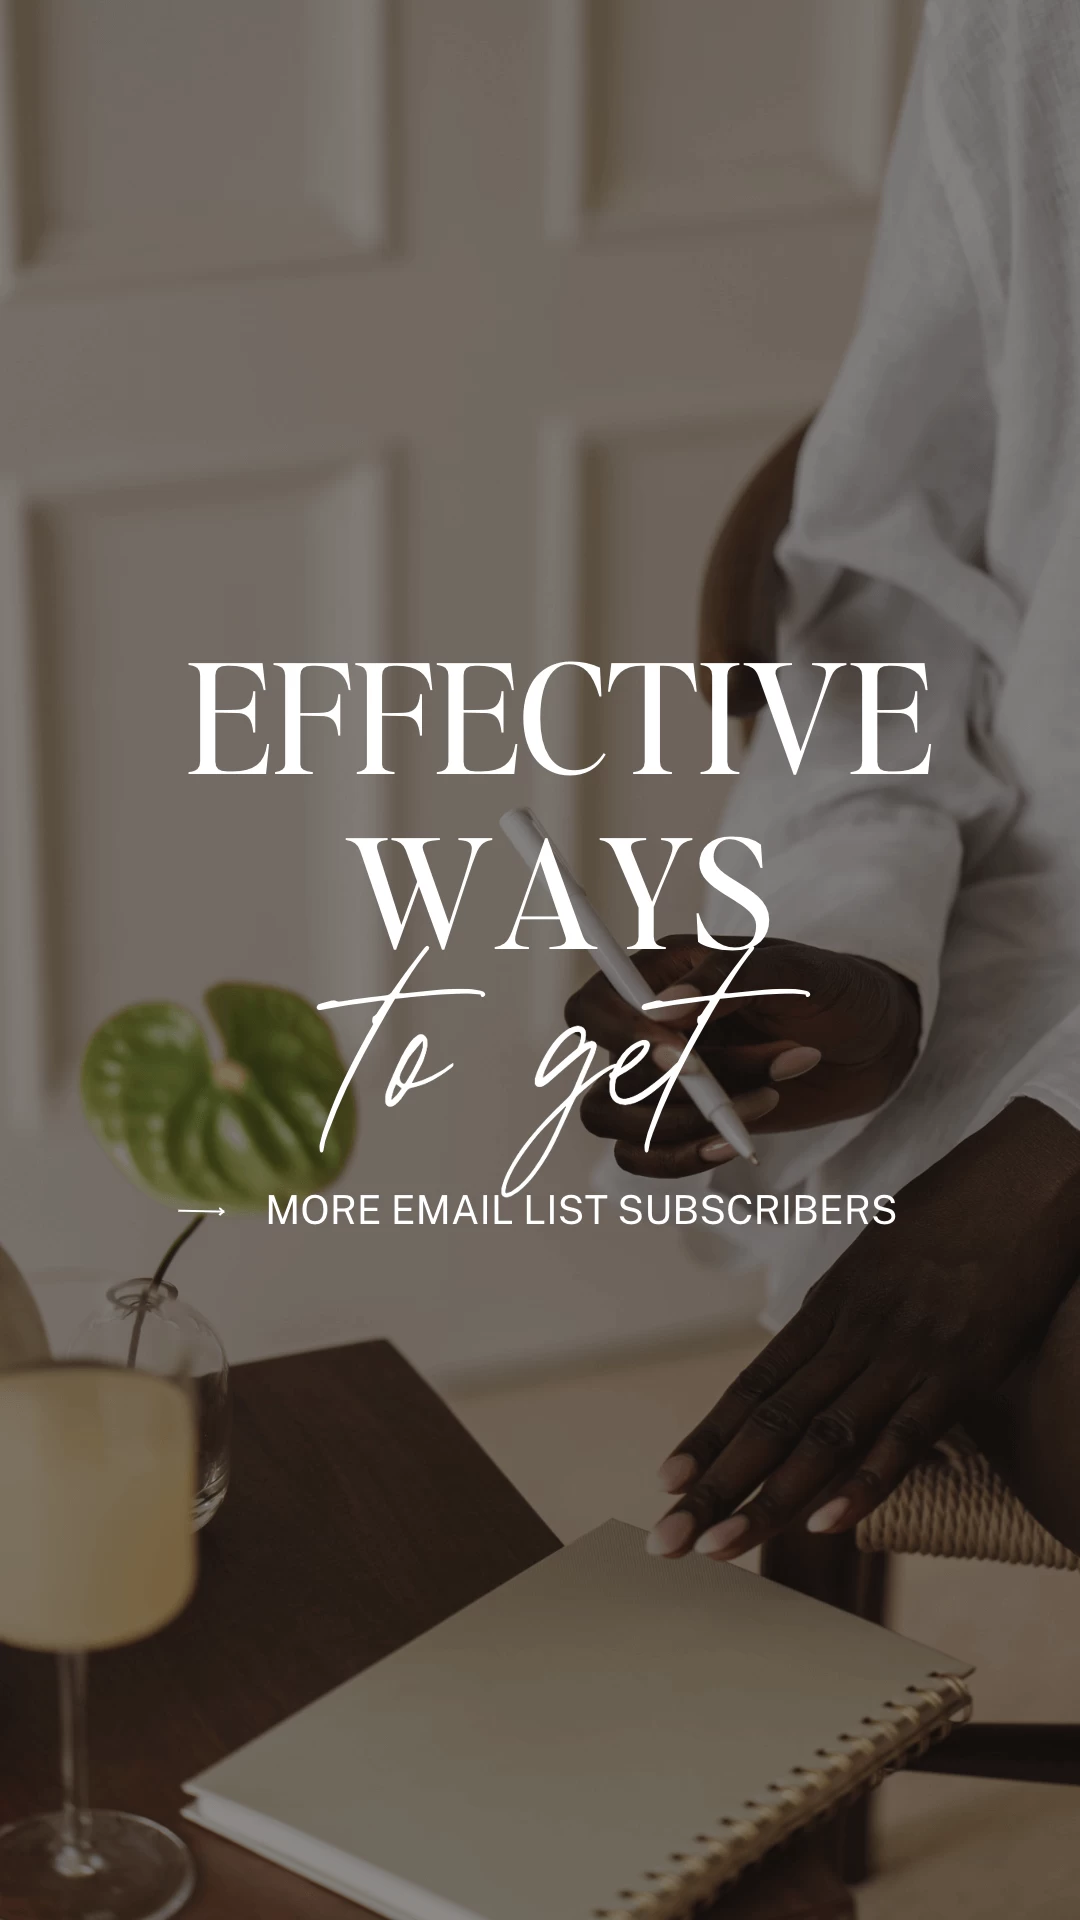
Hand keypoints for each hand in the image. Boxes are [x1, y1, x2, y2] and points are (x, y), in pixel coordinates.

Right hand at [566, 935, 920, 1176]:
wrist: (878, 1042)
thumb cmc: (835, 989)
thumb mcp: (792, 970)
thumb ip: (726, 981)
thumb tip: (660, 1011)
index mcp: (663, 975)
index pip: (595, 1006)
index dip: (621, 1035)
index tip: (681, 1057)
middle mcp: (652, 1030)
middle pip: (605, 1077)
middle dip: (669, 1091)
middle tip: (730, 1084)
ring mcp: (666, 1082)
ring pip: (619, 1122)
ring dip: (686, 1122)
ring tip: (767, 1095)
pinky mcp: (688, 1124)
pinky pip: (646, 1157)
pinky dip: (684, 1157)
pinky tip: (737, 1140)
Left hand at [645, 1098, 1079, 1559]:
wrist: (1030, 1174)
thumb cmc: (962, 1209)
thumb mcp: (887, 1254)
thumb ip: (851, 1309)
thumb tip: (819, 1349)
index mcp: (833, 1301)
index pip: (755, 1383)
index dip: (709, 1437)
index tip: (665, 1482)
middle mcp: (856, 1328)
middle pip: (772, 1418)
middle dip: (715, 1483)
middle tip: (667, 1541)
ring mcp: (907, 1349)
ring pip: (823, 1435)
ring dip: (768, 1498)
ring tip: (720, 1546)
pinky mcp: (962, 1366)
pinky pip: (905, 1434)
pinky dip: (865, 1481)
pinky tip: (827, 1523)